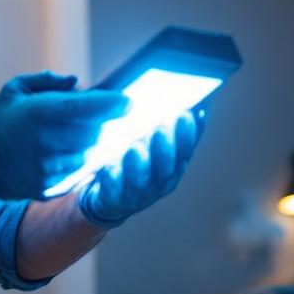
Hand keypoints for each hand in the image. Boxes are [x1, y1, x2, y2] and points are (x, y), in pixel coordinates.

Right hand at [0, 77, 127, 201]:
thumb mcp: (14, 90)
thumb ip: (47, 81)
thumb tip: (78, 82)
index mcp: (41, 112)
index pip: (92, 107)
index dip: (115, 104)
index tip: (128, 101)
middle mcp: (49, 141)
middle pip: (97, 132)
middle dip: (102, 125)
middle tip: (100, 119)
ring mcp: (51, 167)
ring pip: (90, 154)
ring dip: (90, 145)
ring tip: (75, 138)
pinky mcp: (51, 187)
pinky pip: (79, 173)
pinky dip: (79, 162)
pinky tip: (66, 155)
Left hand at [78, 109, 204, 227]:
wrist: (104, 194)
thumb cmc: (128, 155)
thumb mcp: (142, 136)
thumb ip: (154, 119)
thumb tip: (162, 91)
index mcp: (174, 162)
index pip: (187, 147)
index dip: (190, 132)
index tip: (187, 112)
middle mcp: (161, 181)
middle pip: (169, 166)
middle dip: (166, 146)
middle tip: (160, 126)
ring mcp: (140, 195)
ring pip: (144, 182)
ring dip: (141, 164)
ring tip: (134, 147)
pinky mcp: (115, 202)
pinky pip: (114, 194)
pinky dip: (113, 180)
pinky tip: (110, 167)